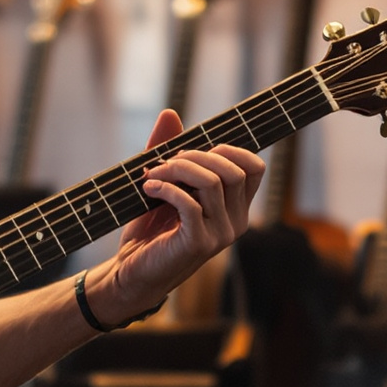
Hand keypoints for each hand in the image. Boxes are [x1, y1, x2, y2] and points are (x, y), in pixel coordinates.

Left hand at [90, 110, 266, 319]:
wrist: (132, 272)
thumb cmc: (150, 230)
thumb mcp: (163, 186)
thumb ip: (169, 151)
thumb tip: (170, 113)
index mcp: (235, 208)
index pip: (255, 168)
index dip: (229, 150)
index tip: (196, 152)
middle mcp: (235, 222)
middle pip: (232, 170)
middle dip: (196, 156)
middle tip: (165, 163)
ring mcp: (219, 235)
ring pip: (212, 183)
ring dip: (177, 169)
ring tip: (152, 175)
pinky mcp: (197, 245)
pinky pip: (190, 205)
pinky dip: (166, 189)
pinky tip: (148, 189)